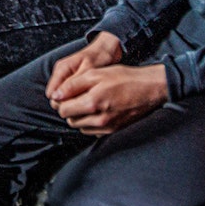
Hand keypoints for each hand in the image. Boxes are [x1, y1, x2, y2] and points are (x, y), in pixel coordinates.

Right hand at [45, 33, 123, 99]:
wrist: (106, 50)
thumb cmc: (99, 58)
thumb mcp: (88, 70)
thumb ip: (72, 84)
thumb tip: (56, 96)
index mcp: (61, 69)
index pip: (52, 95)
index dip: (63, 104)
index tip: (79, 105)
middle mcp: (60, 73)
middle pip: (55, 98)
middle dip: (68, 104)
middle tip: (85, 104)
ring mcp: (64, 77)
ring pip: (62, 98)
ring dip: (73, 103)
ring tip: (88, 101)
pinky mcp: (70, 81)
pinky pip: (68, 95)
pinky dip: (77, 99)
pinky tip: (87, 99)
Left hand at [48, 63, 168, 134]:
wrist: (149, 88)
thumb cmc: (123, 78)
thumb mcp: (95, 74)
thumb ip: (72, 85)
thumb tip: (55, 96)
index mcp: (92, 103)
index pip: (63, 110)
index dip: (61, 101)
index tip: (67, 94)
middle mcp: (99, 120)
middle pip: (71, 120)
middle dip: (70, 109)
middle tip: (77, 96)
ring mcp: (107, 128)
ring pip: (81, 127)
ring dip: (80, 117)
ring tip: (88, 102)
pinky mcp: (114, 131)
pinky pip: (93, 131)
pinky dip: (91, 122)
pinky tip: (98, 110)